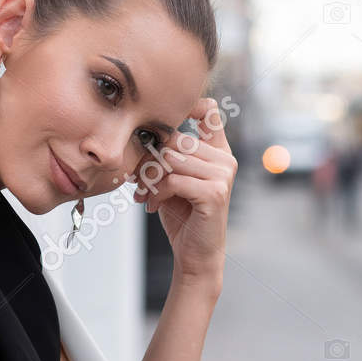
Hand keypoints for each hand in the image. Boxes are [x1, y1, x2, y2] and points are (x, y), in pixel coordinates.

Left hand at [132, 97, 235, 289]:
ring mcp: (223, 176)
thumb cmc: (181, 214)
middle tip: (137, 180)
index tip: (160, 124)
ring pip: (173, 159)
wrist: (194, 254)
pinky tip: (151, 206)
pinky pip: (174, 180)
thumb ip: (167, 154)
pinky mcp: (215, 193)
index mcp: (218, 152)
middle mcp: (225, 160)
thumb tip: (143, 132)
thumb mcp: (172, 178)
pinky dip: (156, 193)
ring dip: (150, 179)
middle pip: (177, 139)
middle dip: (150, 160)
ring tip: (143, 194)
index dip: (188, 106)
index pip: (210, 111)